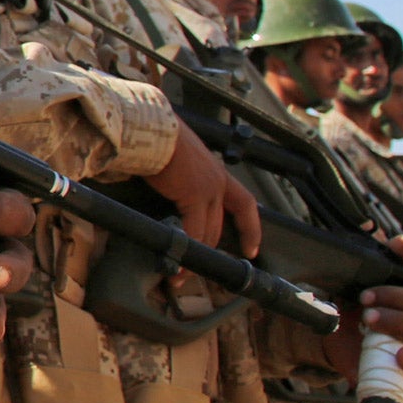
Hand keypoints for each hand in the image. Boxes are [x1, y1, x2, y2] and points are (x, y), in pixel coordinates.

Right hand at [144, 122, 260, 279]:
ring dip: (197, 255)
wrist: (151, 127)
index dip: (250, 228)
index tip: (251, 248)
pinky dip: (187, 249)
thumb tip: (164, 188)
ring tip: (182, 274)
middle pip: (220, 224)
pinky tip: (177, 263)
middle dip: (212, 249)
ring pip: (209, 232)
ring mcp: (210, 188)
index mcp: (215, 171)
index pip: (243, 203)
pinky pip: (194, 231)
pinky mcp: (195, 196)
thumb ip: (179, 175)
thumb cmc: (155, 137)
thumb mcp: (176, 157)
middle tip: (201, 269)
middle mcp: (218, 180)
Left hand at [322, 232, 402, 382]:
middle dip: (393, 313)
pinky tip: (400, 355)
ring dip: (398, 332)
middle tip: (364, 312)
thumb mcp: (366, 278)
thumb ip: (392, 258)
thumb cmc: (358, 303)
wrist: (337, 334)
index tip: (365, 295)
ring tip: (371, 328)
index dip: (394, 295)